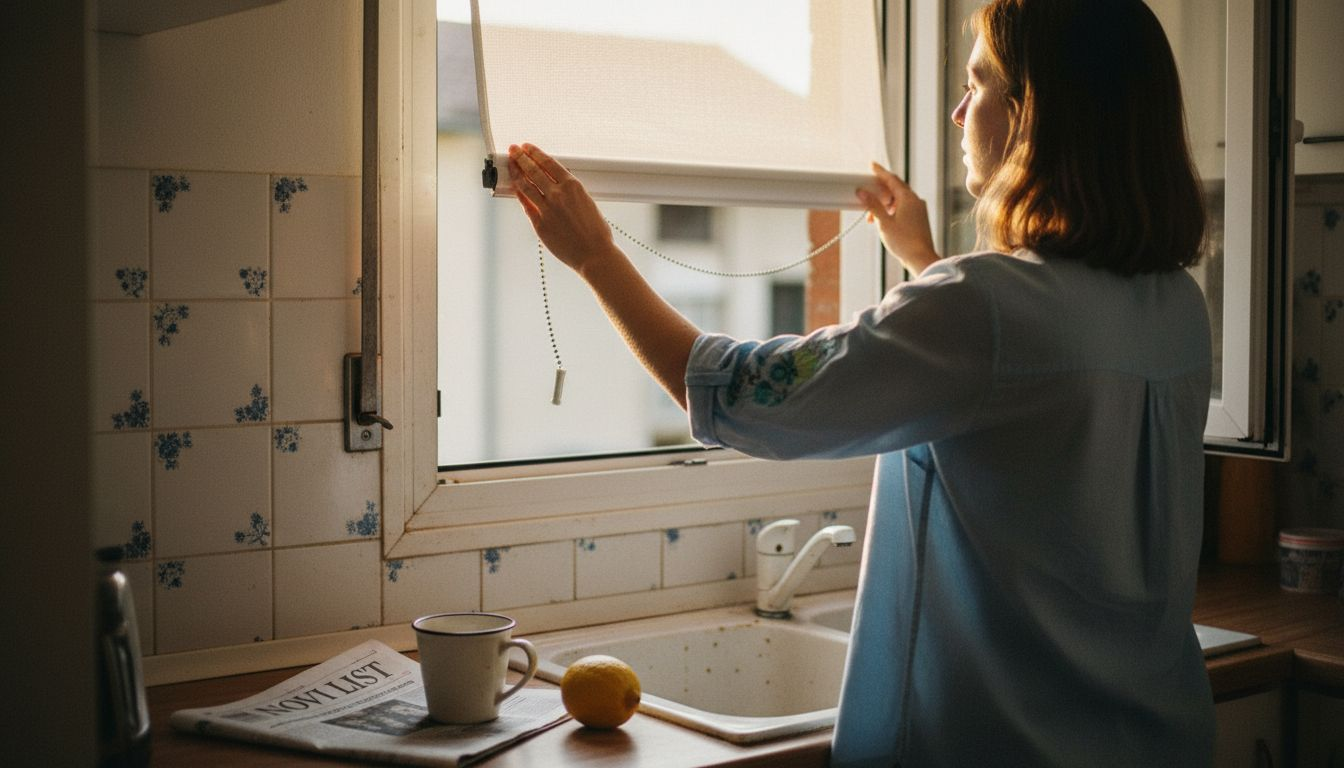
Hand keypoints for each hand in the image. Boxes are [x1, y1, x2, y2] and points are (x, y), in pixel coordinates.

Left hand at [507, 144, 617, 275]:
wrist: (594, 255)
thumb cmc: (596, 233)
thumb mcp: (587, 203)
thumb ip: (571, 192)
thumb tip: (558, 184)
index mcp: (573, 186)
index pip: (548, 163)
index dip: (535, 153)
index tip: (527, 147)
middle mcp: (558, 195)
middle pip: (533, 170)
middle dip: (521, 157)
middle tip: (513, 149)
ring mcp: (547, 209)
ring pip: (525, 185)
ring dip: (516, 172)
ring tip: (510, 163)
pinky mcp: (539, 224)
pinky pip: (526, 205)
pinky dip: (519, 194)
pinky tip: (515, 186)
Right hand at [856, 162, 939, 274]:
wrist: (920, 258)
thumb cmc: (904, 242)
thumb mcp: (884, 222)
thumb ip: (873, 205)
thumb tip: (862, 192)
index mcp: (908, 198)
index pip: (892, 179)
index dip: (880, 172)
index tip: (872, 165)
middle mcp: (916, 201)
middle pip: (896, 189)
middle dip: (880, 191)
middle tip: (867, 193)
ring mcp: (919, 210)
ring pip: (899, 200)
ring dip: (884, 204)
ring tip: (871, 217)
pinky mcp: (919, 219)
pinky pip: (904, 208)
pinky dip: (892, 210)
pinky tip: (884, 220)